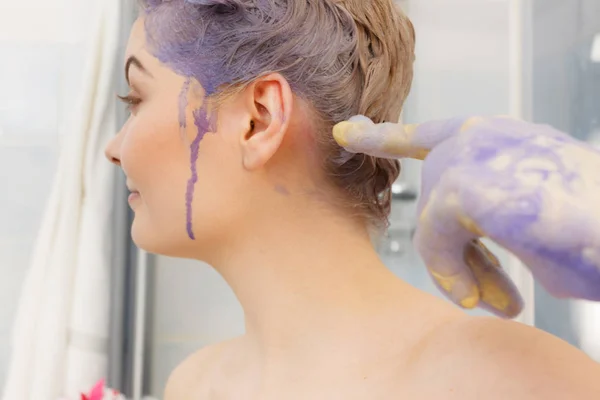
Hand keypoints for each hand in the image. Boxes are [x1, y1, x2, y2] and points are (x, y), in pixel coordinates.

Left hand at [333, 116, 599, 317]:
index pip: (430, 131)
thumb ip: (483, 222)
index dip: (385, 135)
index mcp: (501, 138)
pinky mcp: (465, 182)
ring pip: (431, 216)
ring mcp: (473, 152)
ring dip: (461, 266)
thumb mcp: (532, 224)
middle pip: (433, 196)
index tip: (349, 132)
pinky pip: (434, 234)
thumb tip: (457, 262)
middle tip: (489, 296)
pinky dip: (454, 269)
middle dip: (455, 251)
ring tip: (499, 300)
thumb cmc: (594, 235)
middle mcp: (482, 135)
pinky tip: (481, 296)